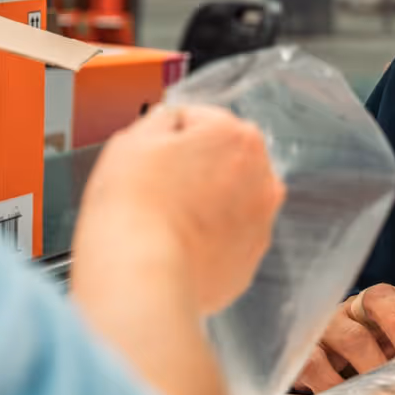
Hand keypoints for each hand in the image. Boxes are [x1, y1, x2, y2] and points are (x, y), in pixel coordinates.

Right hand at [76, 103, 284, 315]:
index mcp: (237, 137)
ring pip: (228, 202)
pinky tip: (177, 245)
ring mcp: (260, 223)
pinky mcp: (249, 262)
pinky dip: (207, 241)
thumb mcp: (132, 139)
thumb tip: (170, 121)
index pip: (199, 121)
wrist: (141, 275)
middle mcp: (262, 178)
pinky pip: (227, 241)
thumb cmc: (136, 208)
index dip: (167, 138)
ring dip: (205, 205)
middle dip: (194, 169)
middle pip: (221, 160)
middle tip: (156, 189)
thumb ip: (161, 119)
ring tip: (166, 221)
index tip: (152, 156)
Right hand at [292, 285, 394, 394]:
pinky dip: (331, 384)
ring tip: (383, 388)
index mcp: (388, 306)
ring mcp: (329, 327)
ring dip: (370, 363)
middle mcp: (358, 308)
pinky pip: (315, 363)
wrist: (314, 365)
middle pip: (381, 300)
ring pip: (351, 335)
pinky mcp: (305, 352)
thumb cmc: (366, 358)